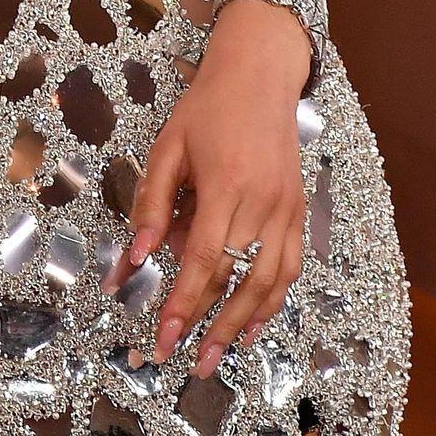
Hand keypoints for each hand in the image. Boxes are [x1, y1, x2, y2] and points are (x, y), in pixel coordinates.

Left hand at [108, 0, 310, 376]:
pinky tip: (254, 323)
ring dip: (244, 324)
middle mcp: (263, 204)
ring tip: (218, 354)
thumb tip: (138, 256)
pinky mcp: (298, 211)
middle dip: (210, 326)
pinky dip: (273, 300)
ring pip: (269, 282)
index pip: (203, 261)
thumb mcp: (168, 145)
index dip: (182, 304)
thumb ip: (153, 202)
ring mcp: (287, 210)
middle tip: (186, 362)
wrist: (259, 74)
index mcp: (226, 185)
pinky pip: (289, 266)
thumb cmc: (207, 107)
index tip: (163, 338)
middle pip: (237, 280)